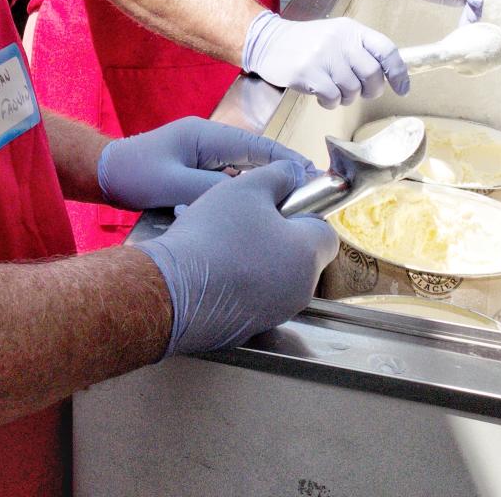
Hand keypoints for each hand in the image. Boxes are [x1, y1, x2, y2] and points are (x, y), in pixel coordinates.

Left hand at [97, 118, 315, 210]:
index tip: (315, 176)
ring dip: (264, 186)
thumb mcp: (173, 185)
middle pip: (256, 156)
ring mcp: (203, 154)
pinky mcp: (197, 168)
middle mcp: (209, 140)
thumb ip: (211, 190)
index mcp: (206, 135)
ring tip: (290, 208)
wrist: (105, 174)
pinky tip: (256, 211)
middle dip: (283, 174)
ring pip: (245, 170)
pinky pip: (229, 179)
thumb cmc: (134, 175)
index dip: (288, 159)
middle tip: (310, 198)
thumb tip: (247, 196)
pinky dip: (244, 193)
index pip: (258, 145)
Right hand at [136, 161, 337, 355]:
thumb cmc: (215, 234)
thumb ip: (278, 176)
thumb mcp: (246, 188)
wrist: (175, 290)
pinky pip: (254, 295)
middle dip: (275, 233)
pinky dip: (239, 280)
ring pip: (275, 273)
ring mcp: (277, 312)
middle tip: (243, 218)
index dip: (302, 211)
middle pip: (299, 252)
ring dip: (255, 255)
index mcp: (308, 254)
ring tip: (221, 240)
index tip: (275, 203)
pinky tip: (212, 266)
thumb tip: (293, 174)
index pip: (325, 229)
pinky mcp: (252, 327)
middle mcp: (301, 288)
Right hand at [242, 11, 408, 107]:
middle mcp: (339, 41)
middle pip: (372, 74)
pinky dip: (331, 103)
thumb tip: (387, 76)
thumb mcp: (335, 36)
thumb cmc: (305, 43)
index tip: (402, 89)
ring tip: (333, 90)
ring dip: (346, 97)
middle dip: (370, 90)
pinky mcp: (308, 73)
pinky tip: (321, 96)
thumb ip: (359, 51)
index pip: (386, 49)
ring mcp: (323, 56)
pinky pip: (333, 97)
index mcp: (350, 30)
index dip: (398, 72)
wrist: (266, 41)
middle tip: (360, 92)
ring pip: (352, 89)